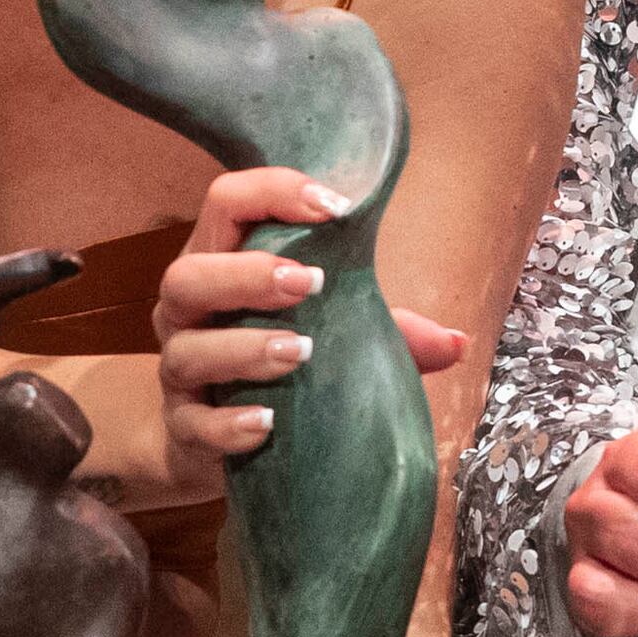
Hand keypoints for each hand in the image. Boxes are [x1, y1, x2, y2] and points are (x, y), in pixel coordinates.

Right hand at [156, 164, 474, 467]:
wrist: (211, 443)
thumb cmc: (277, 367)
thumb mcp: (335, 336)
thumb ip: (391, 333)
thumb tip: (458, 342)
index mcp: (222, 265)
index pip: (227, 204)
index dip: (273, 193)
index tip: (334, 206)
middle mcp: (188, 313)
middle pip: (187, 275)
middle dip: (248, 274)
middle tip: (310, 282)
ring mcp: (178, 372)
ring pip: (187, 350)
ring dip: (245, 347)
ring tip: (302, 352)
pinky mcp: (182, 430)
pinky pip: (192, 426)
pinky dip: (229, 424)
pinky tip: (267, 422)